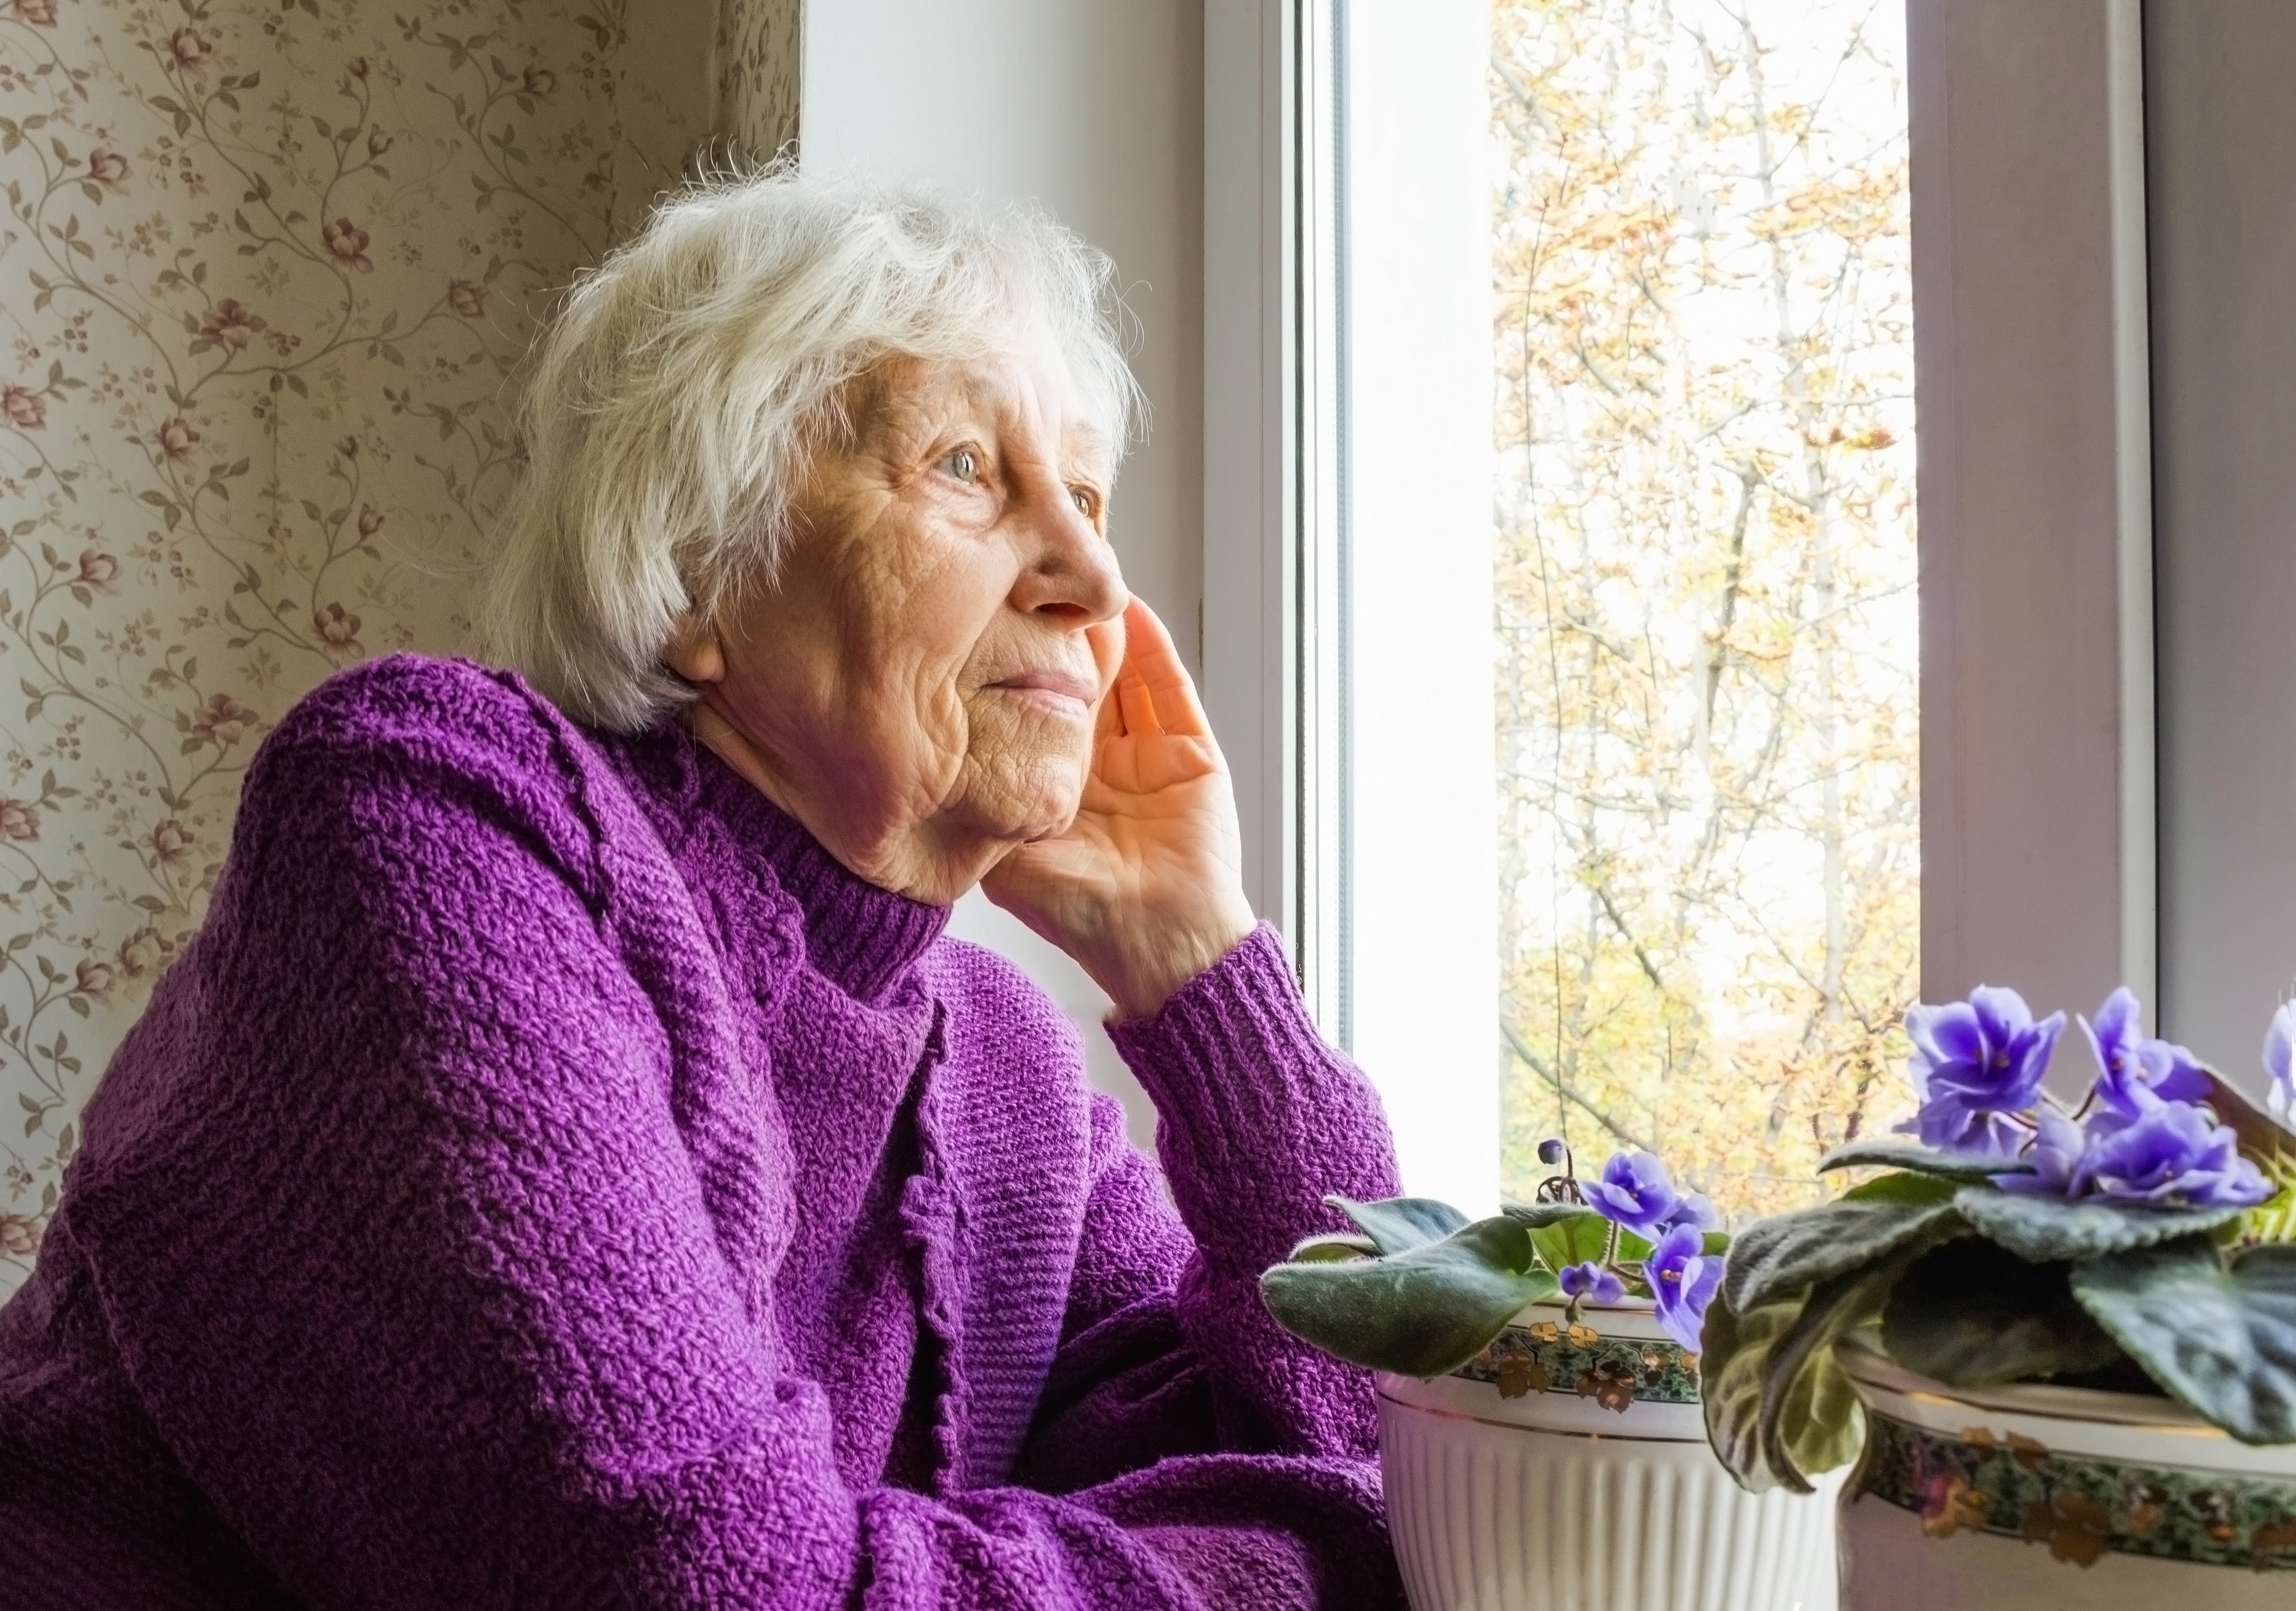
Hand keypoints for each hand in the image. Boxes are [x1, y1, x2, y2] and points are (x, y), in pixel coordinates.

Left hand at [981, 597, 1256, 1018]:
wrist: (1160, 945)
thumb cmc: (1082, 914)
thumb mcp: (1007, 859)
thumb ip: (979, 812)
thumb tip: (929, 765)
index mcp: (1055, 787)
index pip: (1031, 712)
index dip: (1012, 670)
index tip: (987, 627)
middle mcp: (1098, 765)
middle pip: (1077, 684)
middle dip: (1056, 639)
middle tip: (1032, 587)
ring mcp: (1146, 755)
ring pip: (1122, 677)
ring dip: (1101, 632)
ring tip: (1075, 585)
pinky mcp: (1190, 752)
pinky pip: (1170, 688)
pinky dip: (1151, 647)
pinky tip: (1129, 610)